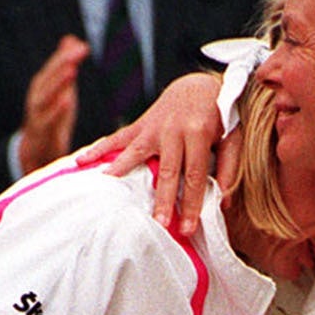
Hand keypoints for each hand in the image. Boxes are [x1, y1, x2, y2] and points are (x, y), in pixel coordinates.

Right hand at [19, 35, 86, 173]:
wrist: (36, 150)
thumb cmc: (51, 116)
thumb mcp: (60, 88)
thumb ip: (65, 65)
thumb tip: (72, 39)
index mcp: (43, 84)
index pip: (55, 66)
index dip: (67, 55)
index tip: (84, 46)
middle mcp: (38, 95)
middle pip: (50, 76)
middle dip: (64, 62)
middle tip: (79, 51)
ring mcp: (38, 113)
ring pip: (47, 95)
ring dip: (59, 82)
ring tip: (72, 70)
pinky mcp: (42, 131)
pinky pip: (49, 119)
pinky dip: (57, 110)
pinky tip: (67, 100)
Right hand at [81, 72, 222, 232]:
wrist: (198, 84)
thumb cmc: (219, 116)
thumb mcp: (234, 138)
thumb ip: (230, 169)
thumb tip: (223, 204)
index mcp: (198, 133)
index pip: (195, 176)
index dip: (192, 204)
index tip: (188, 229)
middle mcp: (173, 130)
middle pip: (167, 171)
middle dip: (162, 200)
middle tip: (158, 224)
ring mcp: (153, 127)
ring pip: (136, 154)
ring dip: (122, 174)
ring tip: (109, 193)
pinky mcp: (140, 125)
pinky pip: (117, 138)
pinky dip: (99, 148)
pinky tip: (81, 161)